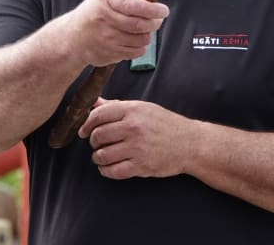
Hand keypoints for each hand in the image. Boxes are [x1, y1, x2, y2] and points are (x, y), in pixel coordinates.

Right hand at [63, 0, 167, 67]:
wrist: (73, 37)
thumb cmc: (95, 12)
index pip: (132, 5)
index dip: (152, 9)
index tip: (163, 10)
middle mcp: (104, 19)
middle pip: (140, 24)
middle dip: (155, 22)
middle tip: (157, 19)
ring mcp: (106, 39)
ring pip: (141, 39)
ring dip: (148, 34)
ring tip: (142, 29)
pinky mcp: (110, 54)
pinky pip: (137, 52)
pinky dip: (141, 46)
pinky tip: (134, 39)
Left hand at [78, 98, 194, 179]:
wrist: (190, 144)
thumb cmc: (165, 124)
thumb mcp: (142, 108)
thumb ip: (116, 106)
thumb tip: (94, 102)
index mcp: (133, 110)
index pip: (98, 115)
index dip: (86, 124)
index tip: (83, 130)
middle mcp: (133, 127)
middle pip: (98, 135)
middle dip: (93, 141)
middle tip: (97, 143)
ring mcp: (137, 148)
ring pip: (102, 155)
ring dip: (98, 157)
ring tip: (102, 156)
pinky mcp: (141, 166)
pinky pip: (113, 171)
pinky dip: (106, 171)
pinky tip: (108, 167)